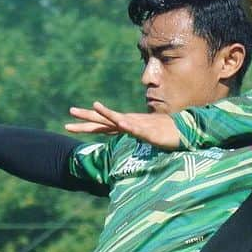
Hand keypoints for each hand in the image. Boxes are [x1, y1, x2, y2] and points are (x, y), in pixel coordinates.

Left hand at [66, 101, 181, 149]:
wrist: (183, 131)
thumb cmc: (163, 135)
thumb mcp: (141, 139)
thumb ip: (131, 140)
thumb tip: (123, 143)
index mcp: (125, 125)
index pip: (101, 125)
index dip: (85, 124)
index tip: (68, 125)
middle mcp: (128, 122)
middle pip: (103, 120)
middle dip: (85, 117)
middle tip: (69, 114)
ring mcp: (137, 125)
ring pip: (116, 119)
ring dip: (104, 113)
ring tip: (91, 107)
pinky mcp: (147, 131)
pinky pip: (135, 127)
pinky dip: (127, 124)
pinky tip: (120, 122)